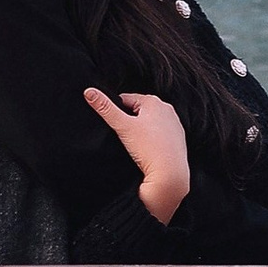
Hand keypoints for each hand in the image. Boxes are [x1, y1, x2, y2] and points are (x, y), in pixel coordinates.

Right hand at [87, 86, 190, 221]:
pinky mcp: (178, 139)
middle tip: (125, 137)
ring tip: (137, 145)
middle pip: (138, 111)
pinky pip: (159, 135)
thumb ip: (105, 108)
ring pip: (149, 123)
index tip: (116, 126)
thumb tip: (89, 91)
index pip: (126, 99)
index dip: (116, 112)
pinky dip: (152, 140)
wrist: (170, 174)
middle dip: (129, 121)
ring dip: (141, 131)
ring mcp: (174, 124)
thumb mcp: (122, 126)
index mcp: (153, 101)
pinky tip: (148, 151)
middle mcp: (167, 109)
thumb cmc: (149, 149)